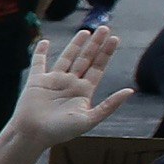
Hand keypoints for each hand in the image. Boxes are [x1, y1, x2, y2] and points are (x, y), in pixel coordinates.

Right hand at [0, 27, 130, 149]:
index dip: (106, 53)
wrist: (33, 135)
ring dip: (76, 45)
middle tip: (105, 28)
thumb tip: (131, 91)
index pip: (98, 68)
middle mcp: (70, 84)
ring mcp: (53, 81)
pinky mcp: (36, 81)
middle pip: (86, 59)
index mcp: (83, 92)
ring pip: (67, 57)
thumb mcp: (89, 119)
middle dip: (95, 44)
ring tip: (86, 31)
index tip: (114, 39)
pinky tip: (44, 42)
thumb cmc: (60, 132)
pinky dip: (40, 52)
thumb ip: (109, 105)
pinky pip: (39, 63)